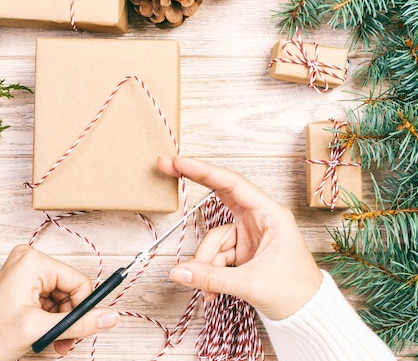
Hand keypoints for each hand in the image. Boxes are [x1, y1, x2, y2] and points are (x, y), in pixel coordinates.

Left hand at [0, 245, 119, 360]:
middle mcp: (30, 259)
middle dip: (69, 317)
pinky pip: (51, 298)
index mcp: (33, 262)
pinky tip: (43, 331)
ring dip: (61, 320)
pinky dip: (51, 317)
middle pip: (71, 289)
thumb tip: (111, 317)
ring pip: (63, 296)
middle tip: (64, 341)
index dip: (82, 308)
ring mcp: (26, 270)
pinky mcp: (24, 282)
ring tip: (51, 340)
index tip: (78, 330)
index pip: (78, 282)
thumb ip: (78, 323)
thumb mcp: (40, 329)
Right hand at [158, 157, 322, 319]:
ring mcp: (249, 234)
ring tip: (209, 289)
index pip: (232, 184)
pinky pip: (216, 255)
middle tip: (167, 167)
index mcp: (270, 214)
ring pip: (213, 239)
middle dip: (194, 185)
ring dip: (206, 264)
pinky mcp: (242, 250)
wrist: (308, 313)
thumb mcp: (251, 283)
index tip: (179, 162)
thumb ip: (212, 277)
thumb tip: (179, 272)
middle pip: (220, 195)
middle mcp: (259, 218)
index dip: (204, 171)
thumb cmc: (296, 292)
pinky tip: (212, 292)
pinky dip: (211, 273)